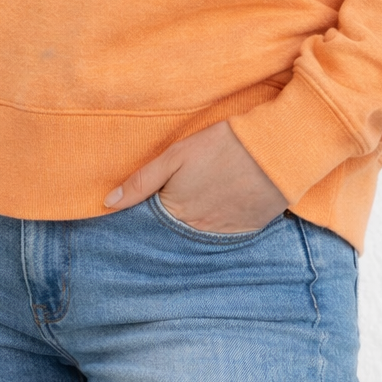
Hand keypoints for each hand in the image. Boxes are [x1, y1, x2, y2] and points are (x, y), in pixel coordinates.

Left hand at [102, 119, 288, 232]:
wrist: (274, 151)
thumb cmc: (222, 146)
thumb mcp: (176, 155)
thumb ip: (142, 181)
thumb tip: (107, 203)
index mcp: (177, 213)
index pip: (153, 224)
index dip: (150, 213)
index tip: (150, 205)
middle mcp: (198, 231)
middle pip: (177, 232)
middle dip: (173, 221)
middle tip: (183, 197)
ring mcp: (224, 234)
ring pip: (201, 235)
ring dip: (197, 223)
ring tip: (204, 199)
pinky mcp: (248, 231)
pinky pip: (226, 234)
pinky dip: (221, 222)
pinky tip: (224, 202)